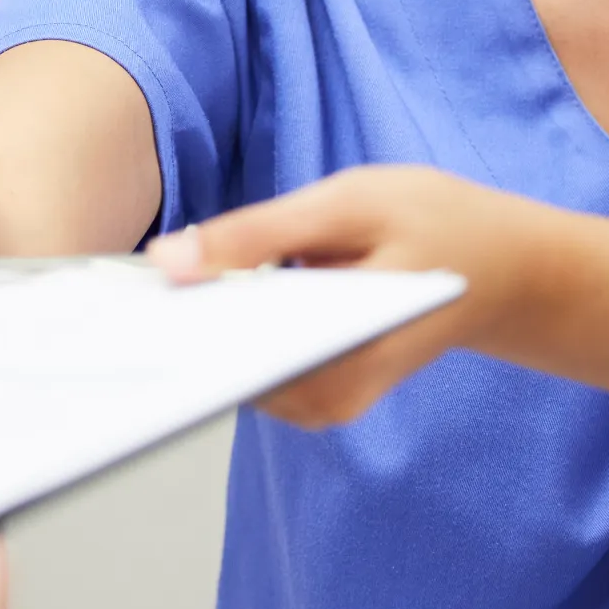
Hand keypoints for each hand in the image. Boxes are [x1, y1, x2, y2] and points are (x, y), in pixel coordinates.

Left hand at [146, 165, 531, 427]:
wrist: (502, 269)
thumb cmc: (435, 223)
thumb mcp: (350, 204)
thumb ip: (259, 232)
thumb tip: (166, 261)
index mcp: (337, 360)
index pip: (221, 359)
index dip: (159, 330)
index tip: (106, 304)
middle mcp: (322, 400)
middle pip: (217, 368)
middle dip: (168, 323)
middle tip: (111, 286)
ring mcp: (317, 403)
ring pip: (226, 364)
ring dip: (192, 321)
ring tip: (149, 282)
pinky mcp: (310, 392)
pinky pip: (245, 359)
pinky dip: (221, 324)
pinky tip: (197, 290)